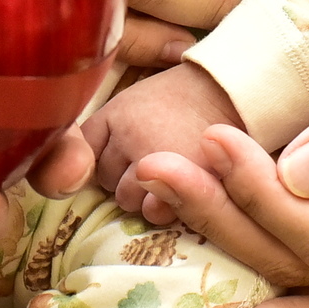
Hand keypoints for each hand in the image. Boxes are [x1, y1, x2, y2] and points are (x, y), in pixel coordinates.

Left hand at [78, 62, 241, 211]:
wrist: (229, 94)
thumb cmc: (176, 98)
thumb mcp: (129, 101)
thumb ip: (101, 132)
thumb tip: (79, 169)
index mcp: (120, 116)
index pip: (88, 155)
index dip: (105, 155)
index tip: (124, 150)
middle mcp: (136, 140)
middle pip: (106, 182)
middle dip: (122, 176)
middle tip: (150, 159)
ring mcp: (165, 164)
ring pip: (128, 201)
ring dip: (142, 194)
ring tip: (166, 174)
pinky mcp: (191, 183)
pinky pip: (156, 212)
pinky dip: (162, 208)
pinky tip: (176, 190)